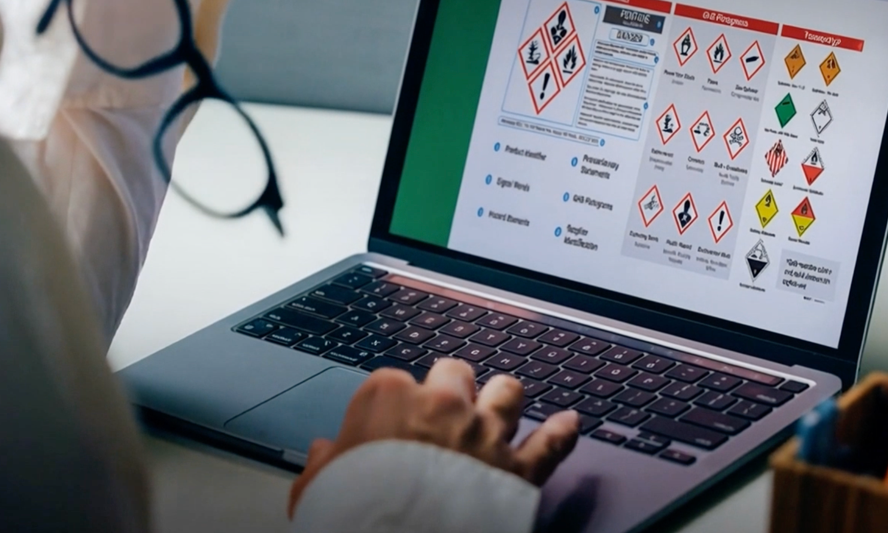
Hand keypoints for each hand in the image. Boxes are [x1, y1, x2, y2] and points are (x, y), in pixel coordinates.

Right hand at [288, 359, 580, 516]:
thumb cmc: (354, 513)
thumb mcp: (318, 489)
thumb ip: (322, 464)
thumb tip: (322, 455)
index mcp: (389, 397)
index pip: (391, 381)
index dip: (391, 405)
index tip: (387, 427)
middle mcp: (442, 404)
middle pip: (453, 374)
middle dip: (449, 389)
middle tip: (442, 412)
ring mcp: (484, 434)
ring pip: (507, 393)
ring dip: (502, 400)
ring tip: (498, 408)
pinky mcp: (517, 470)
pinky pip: (551, 443)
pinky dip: (561, 434)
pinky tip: (569, 424)